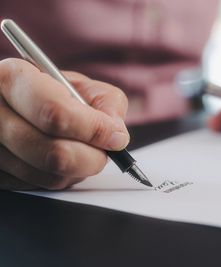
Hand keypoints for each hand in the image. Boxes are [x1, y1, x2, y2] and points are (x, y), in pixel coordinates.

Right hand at [0, 58, 128, 189]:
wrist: (20, 106)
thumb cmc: (54, 94)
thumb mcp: (83, 86)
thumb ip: (107, 103)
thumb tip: (116, 132)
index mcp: (13, 78)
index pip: (55, 114)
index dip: (93, 130)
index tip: (115, 136)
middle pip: (54, 153)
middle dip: (93, 157)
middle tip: (105, 151)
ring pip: (48, 175)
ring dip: (79, 170)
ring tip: (83, 152)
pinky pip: (37, 187)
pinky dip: (61, 179)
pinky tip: (62, 162)